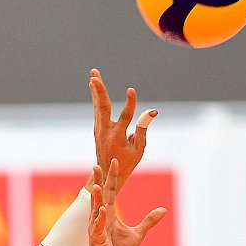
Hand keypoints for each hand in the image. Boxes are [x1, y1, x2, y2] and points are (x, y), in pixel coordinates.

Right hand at [87, 161, 166, 245]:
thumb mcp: (138, 234)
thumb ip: (149, 221)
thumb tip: (163, 210)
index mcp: (109, 214)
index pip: (111, 191)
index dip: (112, 177)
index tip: (114, 162)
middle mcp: (101, 218)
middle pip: (100, 196)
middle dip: (99, 181)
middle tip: (96, 165)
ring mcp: (97, 228)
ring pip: (96, 209)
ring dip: (96, 198)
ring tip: (97, 185)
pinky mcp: (96, 240)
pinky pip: (98, 227)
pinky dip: (100, 219)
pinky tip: (102, 209)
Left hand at [88, 68, 156, 195]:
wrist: (106, 172)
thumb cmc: (126, 162)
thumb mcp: (138, 148)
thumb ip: (143, 129)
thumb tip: (152, 111)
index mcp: (117, 138)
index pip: (125, 117)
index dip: (130, 103)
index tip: (131, 90)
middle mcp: (105, 132)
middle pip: (102, 108)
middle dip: (99, 91)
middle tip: (94, 76)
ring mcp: (99, 129)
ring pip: (98, 105)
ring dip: (96, 89)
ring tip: (93, 73)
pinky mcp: (97, 127)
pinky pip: (98, 108)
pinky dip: (96, 96)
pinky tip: (94, 84)